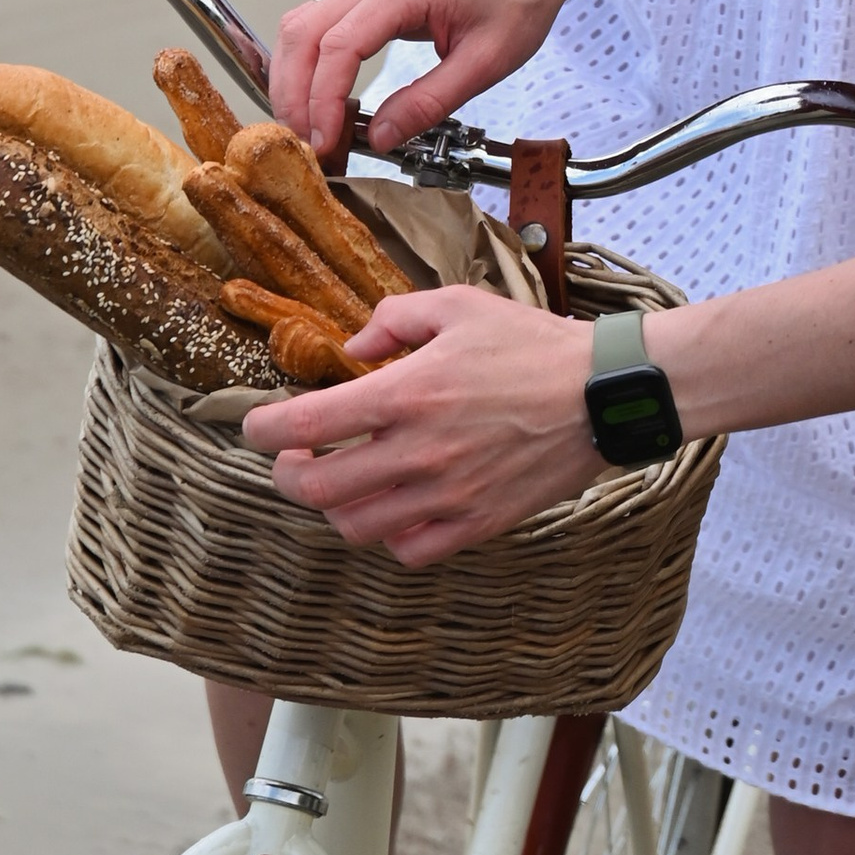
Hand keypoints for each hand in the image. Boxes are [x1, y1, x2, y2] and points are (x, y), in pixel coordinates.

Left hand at [239, 286, 602, 560]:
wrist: (601, 394)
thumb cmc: (532, 344)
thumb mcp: (459, 305)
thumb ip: (394, 319)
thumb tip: (353, 349)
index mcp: (409, 393)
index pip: (308, 424)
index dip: (262, 428)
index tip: (253, 425)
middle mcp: (419, 451)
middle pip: (317, 488)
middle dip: (285, 474)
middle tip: (290, 457)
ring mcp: (447, 495)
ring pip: (356, 526)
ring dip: (333, 505)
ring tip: (341, 480)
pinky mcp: (476, 524)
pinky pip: (409, 549)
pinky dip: (387, 533)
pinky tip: (393, 505)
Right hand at [269, 0, 562, 158]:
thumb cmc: (519, 0)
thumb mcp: (486, 62)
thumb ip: (430, 102)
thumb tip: (377, 138)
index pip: (339, 45)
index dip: (323, 100)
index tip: (326, 142)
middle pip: (304, 34)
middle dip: (296, 94)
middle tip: (309, 146)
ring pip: (303, 27)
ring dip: (296, 79)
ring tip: (312, 129)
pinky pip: (321, 25)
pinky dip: (312, 64)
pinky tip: (325, 100)